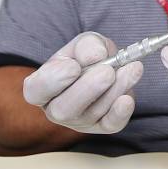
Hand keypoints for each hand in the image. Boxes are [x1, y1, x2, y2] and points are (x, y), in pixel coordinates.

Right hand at [23, 32, 142, 133]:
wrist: (108, 65)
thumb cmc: (87, 55)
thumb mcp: (84, 42)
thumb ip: (86, 45)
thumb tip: (96, 56)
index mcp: (41, 87)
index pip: (36, 90)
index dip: (53, 80)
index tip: (73, 66)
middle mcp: (56, 109)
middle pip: (64, 109)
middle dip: (88, 89)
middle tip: (107, 71)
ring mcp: (79, 121)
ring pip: (93, 112)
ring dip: (115, 89)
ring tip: (131, 68)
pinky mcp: (102, 126)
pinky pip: (110, 125)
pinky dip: (120, 113)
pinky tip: (128, 98)